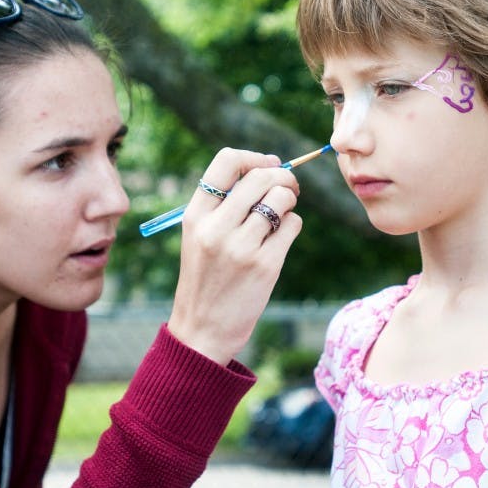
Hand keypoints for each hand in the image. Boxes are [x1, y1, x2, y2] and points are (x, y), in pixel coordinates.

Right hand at [167, 148, 302, 364]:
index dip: (254, 158)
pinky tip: (280, 238)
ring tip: (282, 215)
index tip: (267, 164)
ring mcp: (241, 247)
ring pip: (281, 198)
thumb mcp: (199, 236)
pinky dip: (292, 225)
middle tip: (289, 187)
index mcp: (195, 215)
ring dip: (289, 201)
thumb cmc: (206, 277)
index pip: (226, 162)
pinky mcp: (265, 265)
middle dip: (283, 177)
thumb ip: (224, 204)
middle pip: (261, 176)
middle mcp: (216, 228)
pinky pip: (292, 225)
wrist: (202, 330)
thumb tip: (269, 168)